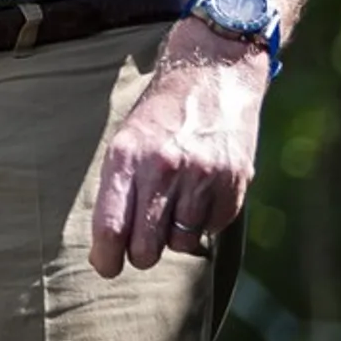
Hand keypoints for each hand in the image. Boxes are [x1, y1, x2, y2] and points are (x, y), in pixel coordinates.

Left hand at [89, 23, 265, 276]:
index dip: (106, 258)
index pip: (112, 227)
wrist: (212, 74)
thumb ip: (119, 188)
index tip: (106, 266)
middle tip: (140, 244)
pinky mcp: (234, 183)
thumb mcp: (125, 140)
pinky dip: (203, 222)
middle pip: (146, 248)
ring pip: (180, 244)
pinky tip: (199, 194)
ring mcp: (203, 177)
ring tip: (173, 208)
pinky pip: (212, 227)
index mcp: (127, 158)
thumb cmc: (159, 114)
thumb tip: (111, 244)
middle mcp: (164, 169)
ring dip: (173, 237)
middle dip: (140, 254)